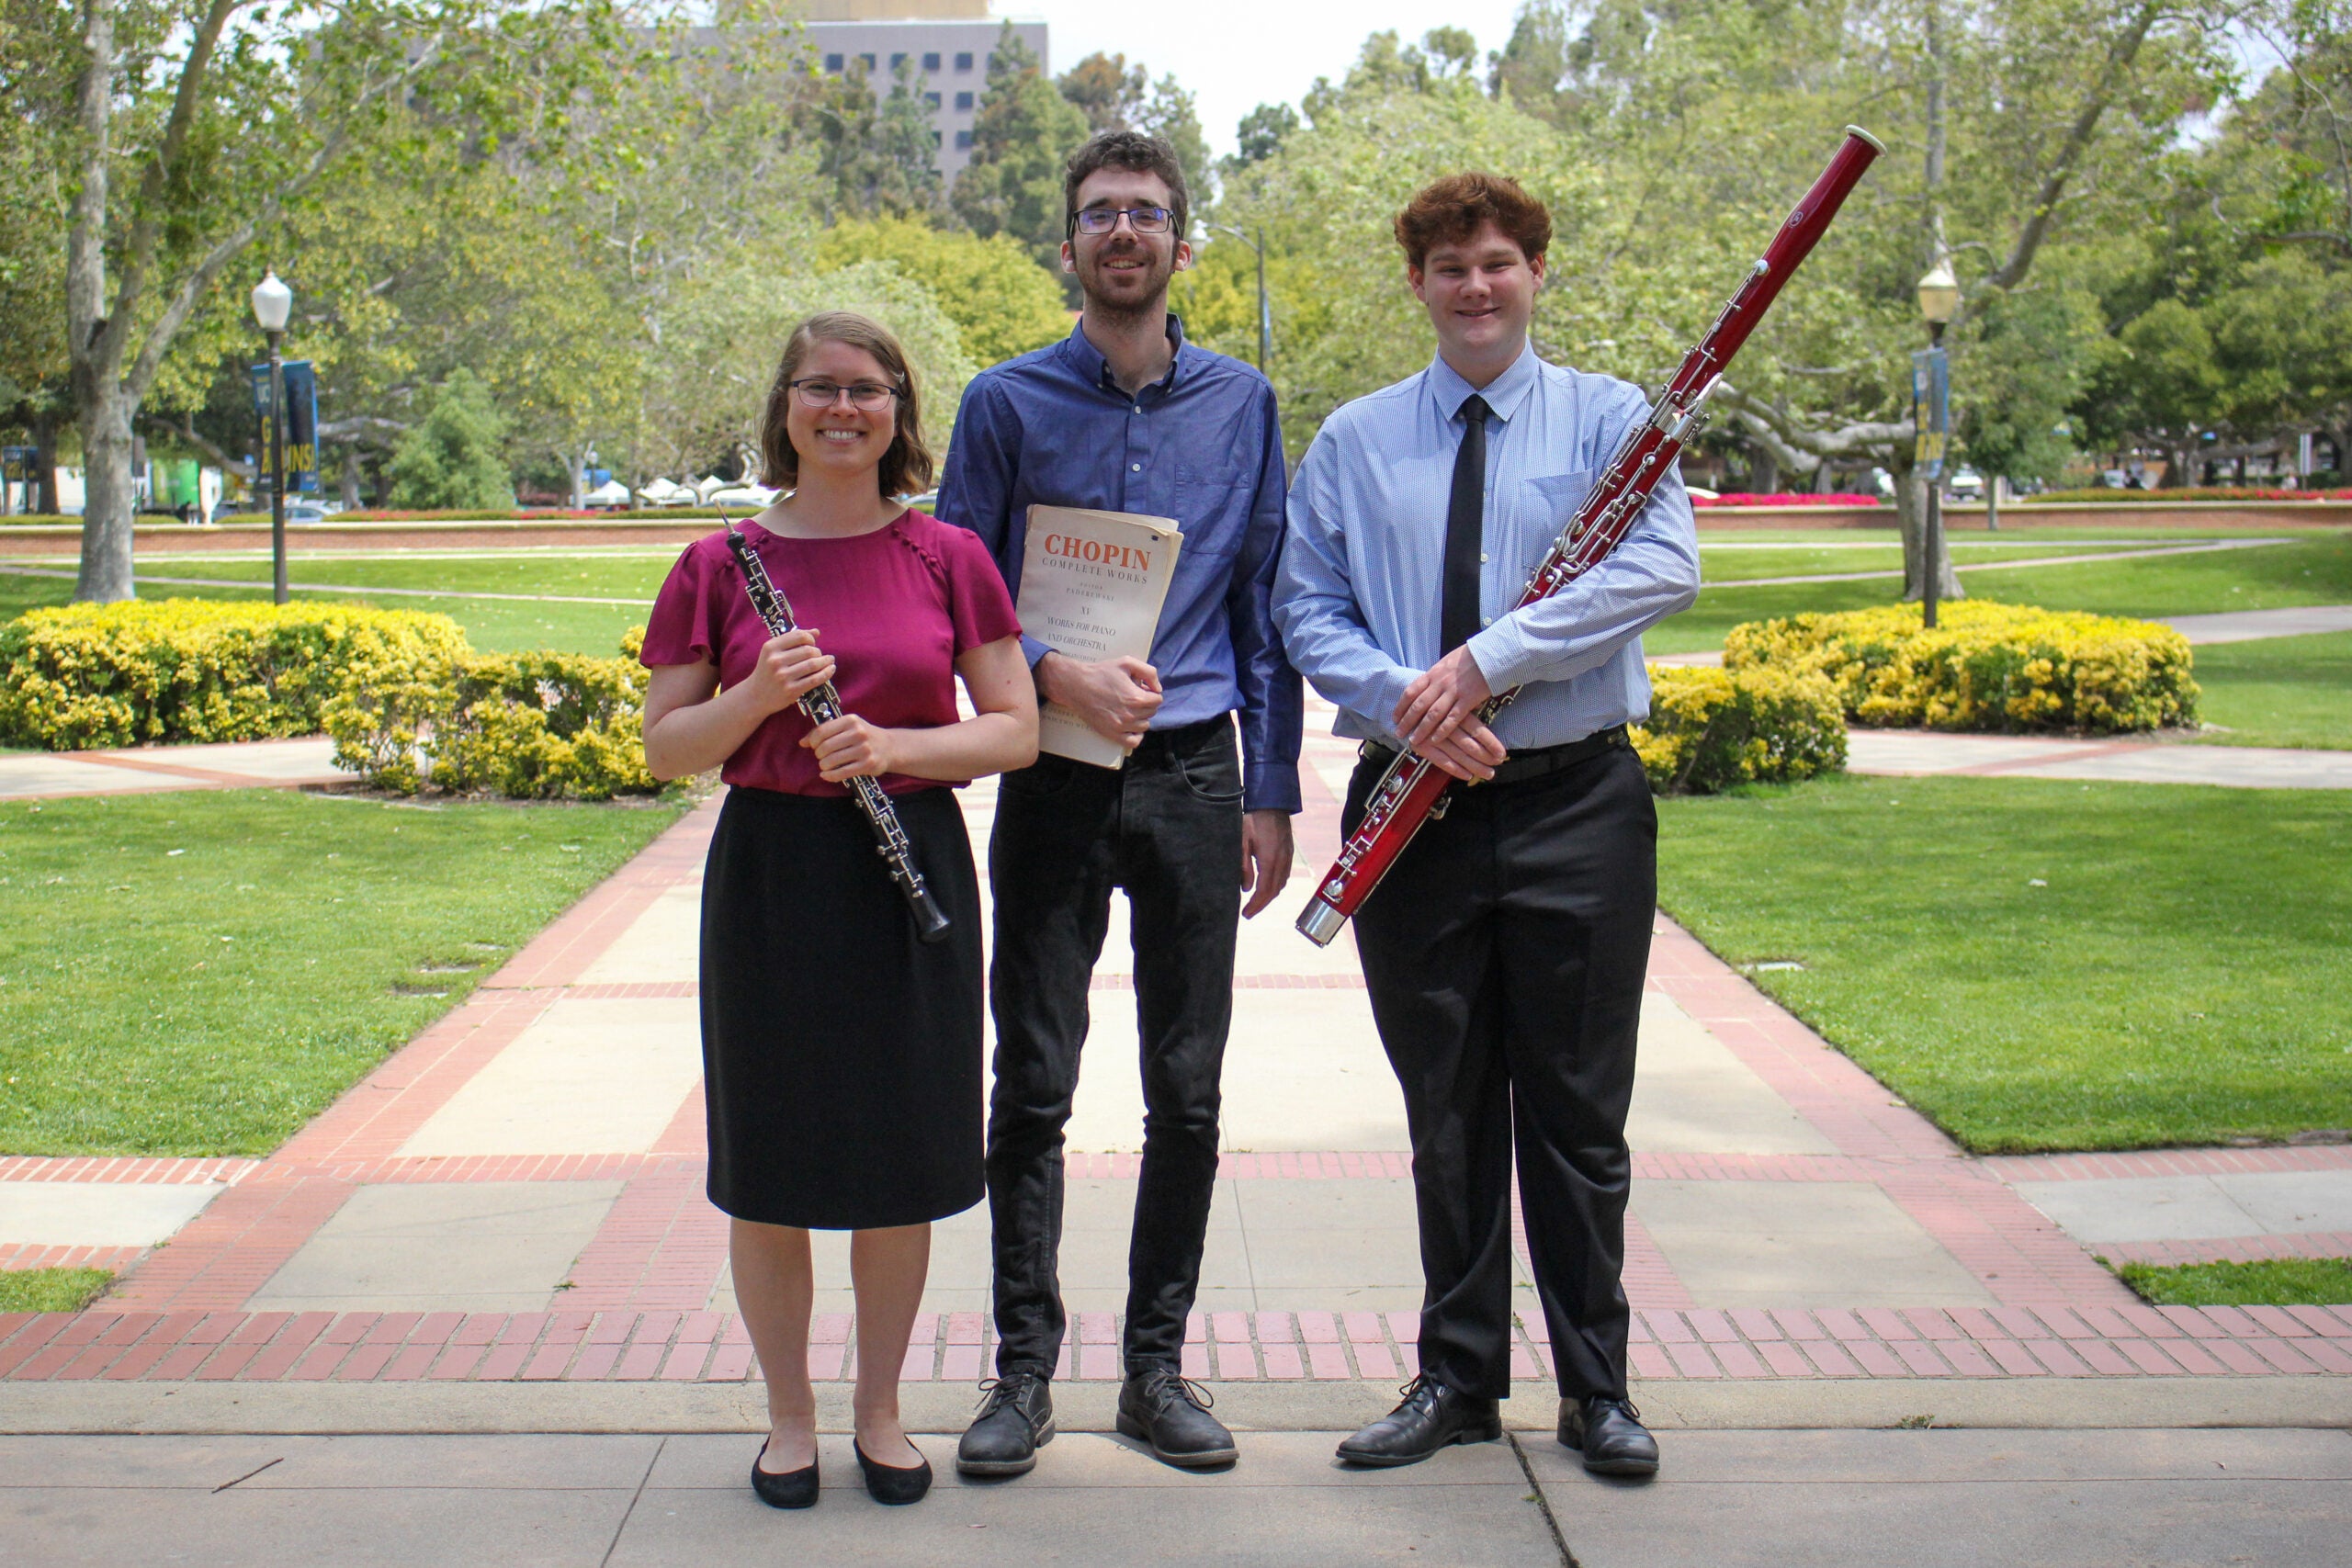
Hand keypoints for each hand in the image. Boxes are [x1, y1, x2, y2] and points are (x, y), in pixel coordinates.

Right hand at [745, 629, 834, 715]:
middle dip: (818, 652)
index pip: (799, 636)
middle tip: (820, 656)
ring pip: (813, 664)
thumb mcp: (773, 653)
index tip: (813, 644)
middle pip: (808, 650)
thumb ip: (793, 640)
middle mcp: (775, 661)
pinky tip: (831, 669)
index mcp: (770, 647)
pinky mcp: (791, 690)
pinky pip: (814, 679)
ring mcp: (783, 676)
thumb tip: (816, 632)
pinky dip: (826, 673)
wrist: (755, 696)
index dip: (810, 638)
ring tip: (829, 661)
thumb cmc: (767, 671)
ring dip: (825, 662)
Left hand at [803, 714, 896, 781]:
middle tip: (821, 757)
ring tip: (825, 765)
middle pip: (826, 747)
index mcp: (851, 720)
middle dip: (818, 754)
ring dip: (824, 766)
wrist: (889, 747)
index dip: (813, 740)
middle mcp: (859, 733)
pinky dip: (830, 776)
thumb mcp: (847, 727)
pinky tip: (826, 775)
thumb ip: (825, 731)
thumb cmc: (863, 736)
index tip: (813, 746)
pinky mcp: (868, 764)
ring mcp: (864, 749)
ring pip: (832, 761)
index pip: (822, 731)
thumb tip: (802, 742)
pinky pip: (842, 773)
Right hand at [1038, 652, 1161, 749]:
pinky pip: (1133, 742)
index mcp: (1136, 697)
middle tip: (1133, 696)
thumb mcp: (1127, 663)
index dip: (1151, 692)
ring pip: (1144, 726)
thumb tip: (1158, 688)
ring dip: (1141, 717)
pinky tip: (1131, 725)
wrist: (1076, 686)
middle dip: (1146, 703)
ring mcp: (1121, 726)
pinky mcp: (1111, 734)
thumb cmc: (1101, 673)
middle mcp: (1130, 715)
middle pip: (1151, 712)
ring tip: (1130, 708)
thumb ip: (1149, 672)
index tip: (1142, 689)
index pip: (1157, 700)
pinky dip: (1136, 735)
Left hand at [1240, 809, 1293, 919]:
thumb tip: (1246, 889)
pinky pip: (1284, 875)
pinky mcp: (1289, 852)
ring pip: (1281, 884)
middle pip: (1274, 891)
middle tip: (1249, 913)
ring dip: (1269, 895)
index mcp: (1269, 860)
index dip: (1256, 905)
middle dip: (1262, 904)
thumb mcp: (1242, 842)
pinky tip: (1268, 885)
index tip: (1246, 914)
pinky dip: (1276, 885)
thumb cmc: (1254, 820)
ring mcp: (1288, 857)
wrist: (1272, 802)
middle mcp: (1282, 861)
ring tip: (1256, 901)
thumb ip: (1244, 866)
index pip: (1264, 891)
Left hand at [1395, 647, 1506, 781]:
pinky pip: (1452, 718)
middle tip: (1399, 733)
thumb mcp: (1447, 661)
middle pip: (1418, 705)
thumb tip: (1427, 683)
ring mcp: (1453, 692)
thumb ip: (1437, 674)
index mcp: (1433, 673)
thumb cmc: (1470, 656)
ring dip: (1421, 729)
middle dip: (1407, 721)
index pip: (1411, 691)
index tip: (1395, 717)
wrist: (1490, 653)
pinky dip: (1442, 730)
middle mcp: (1440, 683)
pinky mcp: (1468, 700)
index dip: (1401, 706)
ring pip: (1432, 714)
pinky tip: (1435, 739)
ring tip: (1414, 741)